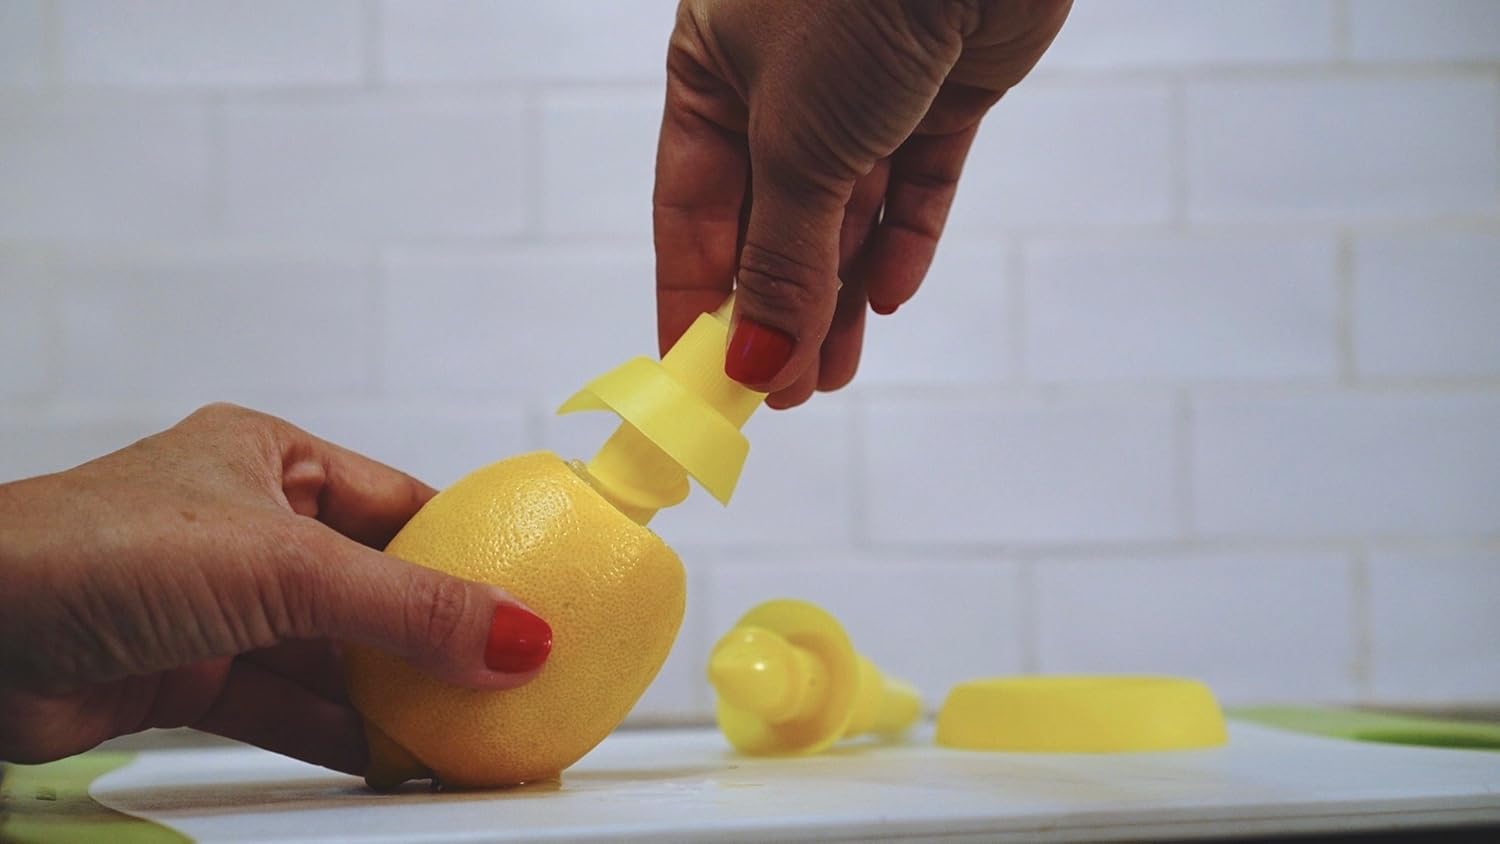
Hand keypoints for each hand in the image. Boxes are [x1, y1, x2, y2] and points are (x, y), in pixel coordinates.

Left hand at [0, 404, 548, 773]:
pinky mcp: (189, 675)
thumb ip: (410, 608)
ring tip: (465, 731)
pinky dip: (339, 735)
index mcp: (272, 461)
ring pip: (333, 656)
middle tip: (508, 676)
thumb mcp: (286, 568)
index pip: (400, 503)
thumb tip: (519, 636)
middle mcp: (249, 529)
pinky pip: (288, 706)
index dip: (469, 550)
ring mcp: (219, 606)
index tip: (533, 594)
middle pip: (373, 588)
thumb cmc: (95, 549)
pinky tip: (392, 759)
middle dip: (436, 638)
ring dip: (392, 697)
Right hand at [654, 0, 1069, 407]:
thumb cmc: (851, 1)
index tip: (695, 381)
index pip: (691, 215)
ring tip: (830, 377)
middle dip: (776, 313)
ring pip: (847, 214)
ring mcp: (867, 87)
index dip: (692, 303)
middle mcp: (783, 85)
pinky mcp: (945, 87)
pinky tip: (892, 295)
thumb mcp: (799, 146)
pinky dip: (905, 236)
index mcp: (712, 80)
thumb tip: (752, 363)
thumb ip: (782, 262)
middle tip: (780, 395)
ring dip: (840, 296)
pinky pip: (918, 181)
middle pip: (773, 224)